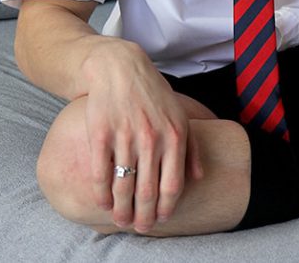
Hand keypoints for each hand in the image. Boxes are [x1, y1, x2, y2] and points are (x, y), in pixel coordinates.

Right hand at [81, 40, 204, 231]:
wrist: (120, 69)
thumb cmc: (154, 95)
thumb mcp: (181, 116)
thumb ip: (192, 148)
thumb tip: (198, 178)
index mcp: (174, 136)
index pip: (173, 184)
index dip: (167, 207)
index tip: (161, 220)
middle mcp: (151, 138)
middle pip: (147, 190)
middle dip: (143, 215)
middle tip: (139, 228)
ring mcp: (125, 136)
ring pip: (123, 185)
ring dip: (122, 209)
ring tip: (121, 220)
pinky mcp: (100, 133)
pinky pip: (100, 172)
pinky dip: (102, 192)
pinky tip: (103, 203)